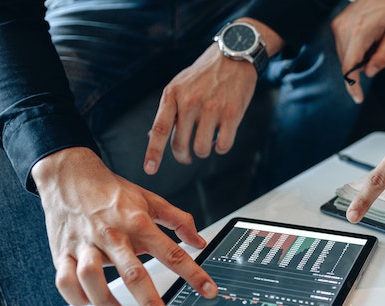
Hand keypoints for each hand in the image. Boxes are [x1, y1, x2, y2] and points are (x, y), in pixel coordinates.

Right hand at [33, 148, 217, 305]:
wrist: (70, 176)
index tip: (208, 290)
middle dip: (151, 303)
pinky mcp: (64, 251)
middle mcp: (114, 235)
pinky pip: (65, 279)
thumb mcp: (150, 200)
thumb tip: (199, 241)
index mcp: (139, 223)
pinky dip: (75, 295)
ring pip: (91, 277)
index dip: (192, 273)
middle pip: (134, 273)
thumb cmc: (112, 191)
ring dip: (105, 300)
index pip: (171, 252)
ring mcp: (86, 244)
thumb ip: (178, 220)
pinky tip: (88, 301)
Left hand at [143, 43, 255, 173]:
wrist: (235, 55)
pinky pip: (223, 145)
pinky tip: (220, 139)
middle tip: (186, 156)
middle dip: (182, 156)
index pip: (161, 129)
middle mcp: (190, 102)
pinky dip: (220, 147)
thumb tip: (152, 135)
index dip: (154, 152)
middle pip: (180, 144)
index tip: (150, 169)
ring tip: (206, 143)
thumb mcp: (180, 85)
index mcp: (173, 94)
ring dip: (203, 151)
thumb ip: (169, 109)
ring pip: (201, 148)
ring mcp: (212, 108)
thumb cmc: (205, 73)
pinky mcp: (232, 113)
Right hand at [332, 0, 384, 102]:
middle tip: (378, 53)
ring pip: (344, 56)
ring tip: (373, 42)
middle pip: (347, 63)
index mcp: (360, 32)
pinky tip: (366, 39)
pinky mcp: (336, 24)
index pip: (350, 67)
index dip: (353, 85)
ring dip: (357, 58)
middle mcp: (344, 29)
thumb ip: (383, 58)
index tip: (358, 98)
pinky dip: (354, 50)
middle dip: (361, 67)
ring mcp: (338, 25)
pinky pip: (342, 47)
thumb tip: (369, 74)